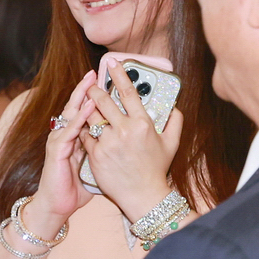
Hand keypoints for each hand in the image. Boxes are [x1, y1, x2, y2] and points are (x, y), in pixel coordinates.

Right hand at [21, 72, 99, 238]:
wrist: (57, 206)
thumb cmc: (76, 189)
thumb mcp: (95, 165)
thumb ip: (105, 151)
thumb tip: (124, 144)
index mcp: (75, 137)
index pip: (84, 112)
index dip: (93, 96)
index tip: (105, 81)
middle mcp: (65, 135)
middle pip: (76, 106)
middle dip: (86, 89)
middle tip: (96, 72)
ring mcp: (59, 141)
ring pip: (70, 114)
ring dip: (80, 97)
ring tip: (91, 82)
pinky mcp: (57, 151)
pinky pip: (69, 131)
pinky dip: (78, 119)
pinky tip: (87, 109)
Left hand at [79, 54, 183, 221]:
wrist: (143, 196)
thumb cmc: (156, 169)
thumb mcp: (171, 143)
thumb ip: (174, 121)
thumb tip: (174, 106)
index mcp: (142, 124)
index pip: (128, 92)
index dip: (119, 74)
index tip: (112, 63)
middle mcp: (124, 131)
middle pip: (103, 101)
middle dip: (94, 89)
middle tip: (91, 83)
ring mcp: (108, 143)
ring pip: (91, 117)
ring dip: (87, 109)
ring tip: (86, 104)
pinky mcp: (96, 155)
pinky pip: (85, 136)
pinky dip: (84, 130)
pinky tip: (84, 127)